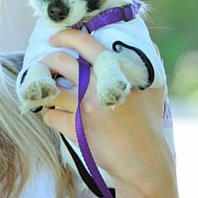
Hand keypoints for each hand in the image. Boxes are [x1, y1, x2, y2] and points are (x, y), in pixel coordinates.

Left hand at [39, 29, 173, 195]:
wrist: (144, 161)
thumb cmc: (149, 123)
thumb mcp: (154, 88)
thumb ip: (147, 62)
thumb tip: (144, 40)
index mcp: (117, 72)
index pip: (86, 43)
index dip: (66, 36)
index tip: (54, 37)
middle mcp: (99, 86)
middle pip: (59, 62)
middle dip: (47, 61)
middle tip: (46, 65)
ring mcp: (87, 108)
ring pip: (50, 89)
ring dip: (44, 88)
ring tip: (47, 90)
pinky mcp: (77, 130)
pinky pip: (51, 115)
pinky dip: (50, 114)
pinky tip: (57, 115)